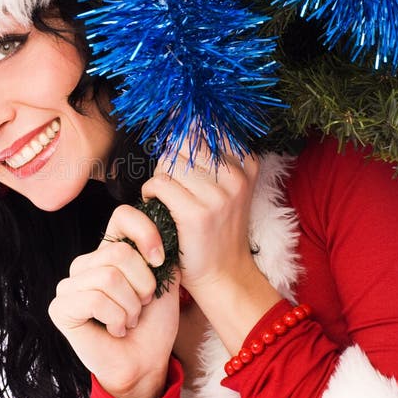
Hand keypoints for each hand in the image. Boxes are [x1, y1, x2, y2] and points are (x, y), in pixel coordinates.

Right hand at [48, 204, 179, 397]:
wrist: (146, 361)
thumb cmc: (154, 323)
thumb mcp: (166, 279)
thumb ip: (162, 249)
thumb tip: (161, 228)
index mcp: (110, 251)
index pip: (123, 216)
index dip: (147, 234)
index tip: (160, 261)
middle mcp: (86, 263)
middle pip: (120, 253)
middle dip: (143, 285)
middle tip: (142, 305)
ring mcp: (70, 285)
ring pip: (108, 277)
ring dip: (130, 306)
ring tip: (129, 320)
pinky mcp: (60, 307)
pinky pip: (94, 299)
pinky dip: (115, 318)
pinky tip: (115, 329)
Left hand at [141, 142, 280, 353]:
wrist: (223, 274)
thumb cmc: (217, 228)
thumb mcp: (227, 188)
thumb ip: (211, 157)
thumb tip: (183, 123)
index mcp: (247, 164)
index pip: (206, 129)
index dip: (185, 139)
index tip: (180, 156)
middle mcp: (236, 176)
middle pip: (184, 144)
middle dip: (170, 161)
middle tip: (172, 185)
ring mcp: (218, 195)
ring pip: (169, 163)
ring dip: (159, 177)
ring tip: (165, 196)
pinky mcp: (196, 213)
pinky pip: (159, 184)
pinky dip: (150, 192)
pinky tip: (156, 204)